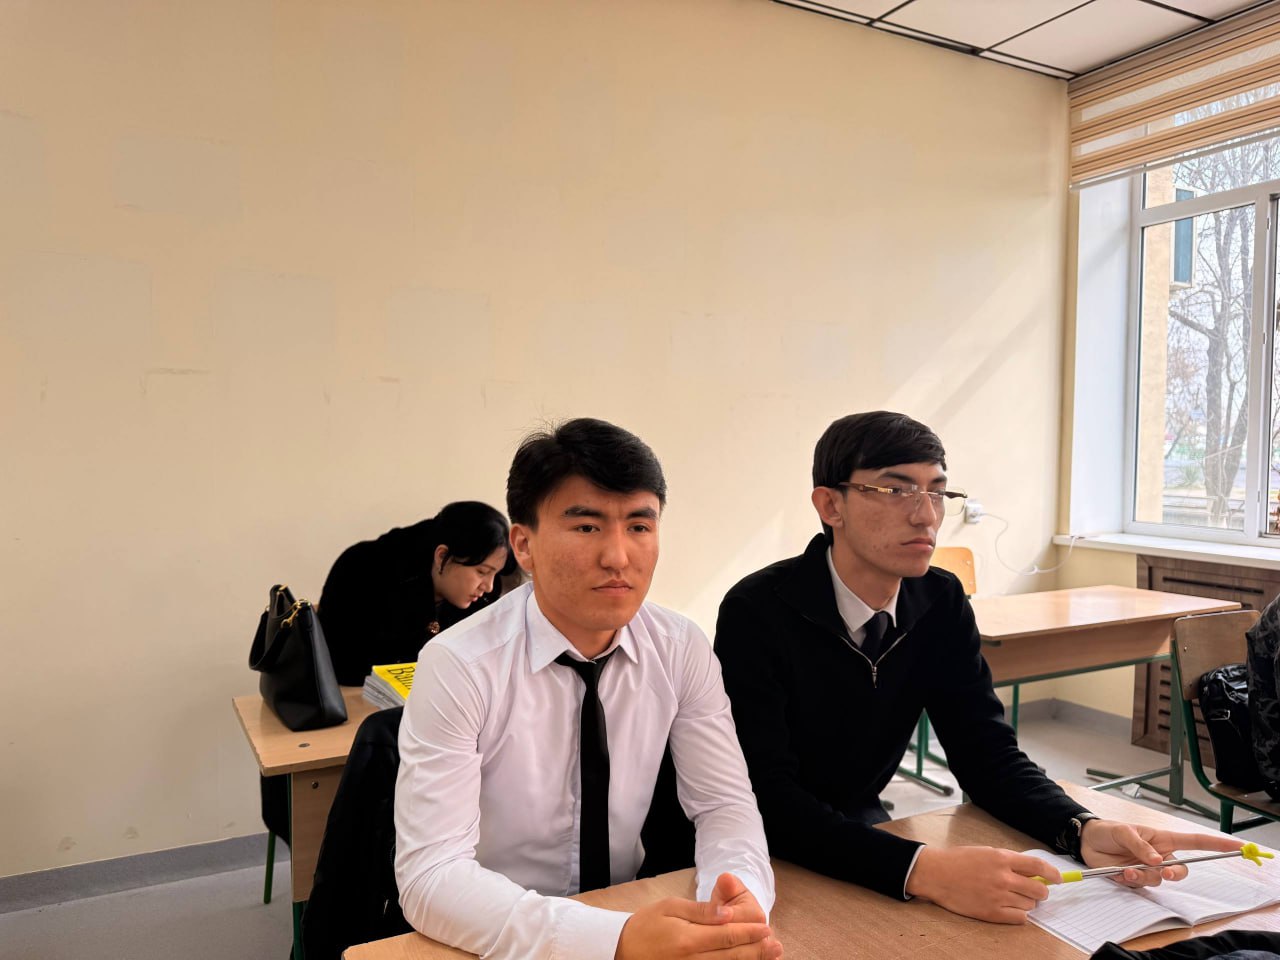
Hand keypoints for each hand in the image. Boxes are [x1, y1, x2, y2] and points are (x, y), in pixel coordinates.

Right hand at [615, 873, 782, 959]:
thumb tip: (727, 913)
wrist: (622, 948)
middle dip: (756, 950)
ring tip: (769, 955)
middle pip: (731, 956)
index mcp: (687, 939)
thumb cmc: (647, 924)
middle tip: (775, 943)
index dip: (749, 932)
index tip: (766, 927)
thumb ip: (702, 912)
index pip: (726, 935)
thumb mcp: (671, 907)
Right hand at [905, 845, 1058, 923]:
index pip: (1038, 866)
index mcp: (1002, 858)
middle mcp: (1003, 877)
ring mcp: (998, 896)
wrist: (935, 874)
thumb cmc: (958, 861)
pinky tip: (1009, 908)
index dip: (1053, 873)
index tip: (1058, 878)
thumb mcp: (985, 852)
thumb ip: (1009, 861)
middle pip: (1039, 889)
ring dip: (1026, 902)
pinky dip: (1019, 914)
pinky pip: (1020, 918)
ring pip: (1030, 905)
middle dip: (1041, 891)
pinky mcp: (992, 913)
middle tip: (1034, 891)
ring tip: (1012, 897)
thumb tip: (1032, 871)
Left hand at [1080, 819, 1243, 886]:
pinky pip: (1140, 886)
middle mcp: (1159, 856)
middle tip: (1165, 872)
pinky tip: (1119, 872)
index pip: (1194, 842)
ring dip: (1143, 876)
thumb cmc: (1108, 830)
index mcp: (1162, 839)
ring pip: (1158, 880)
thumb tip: (1157, 860)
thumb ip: (1140, 844)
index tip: (1236, 846)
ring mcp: (1148, 869)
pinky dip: (1130, 880)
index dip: (1215, 845)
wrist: (1086, 841)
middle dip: (1175, 874)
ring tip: (1126, 869)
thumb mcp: (1123, 831)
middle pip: (1181, 870)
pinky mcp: (1135, 879)